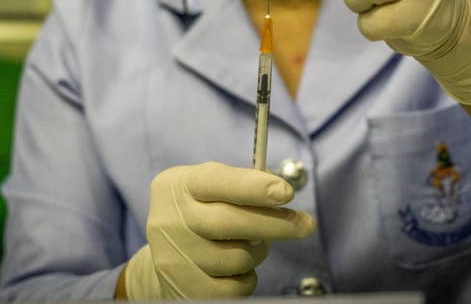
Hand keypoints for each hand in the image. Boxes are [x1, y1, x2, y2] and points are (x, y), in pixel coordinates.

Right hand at [124, 162, 314, 299]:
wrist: (164, 252)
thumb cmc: (199, 211)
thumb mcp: (208, 186)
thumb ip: (239, 183)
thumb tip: (280, 189)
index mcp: (177, 185)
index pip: (217, 181)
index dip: (254, 187)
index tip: (286, 192)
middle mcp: (168, 220)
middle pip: (230, 222)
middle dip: (274, 223)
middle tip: (305, 224)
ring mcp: (172, 257)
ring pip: (237, 258)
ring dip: (258, 251)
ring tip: (253, 244)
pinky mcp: (182, 289)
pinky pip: (233, 288)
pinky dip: (246, 278)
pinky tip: (239, 268)